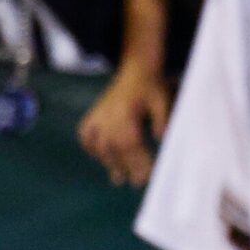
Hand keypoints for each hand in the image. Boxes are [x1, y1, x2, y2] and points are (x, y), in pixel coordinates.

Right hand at [78, 67, 170, 187]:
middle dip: (126, 167)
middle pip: (115, 148)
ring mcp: (98, 115)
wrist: (137, 67)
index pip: (131, 144)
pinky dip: (90, 146)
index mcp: (125, 112)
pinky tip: (101, 156)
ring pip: (100, 145)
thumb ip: (163, 119)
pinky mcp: (93, 113)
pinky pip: (86, 134)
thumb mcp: (163, 100)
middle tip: (137, 182)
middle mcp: (108, 115)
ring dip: (109, 162)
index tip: (147, 176)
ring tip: (119, 178)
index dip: (138, 162)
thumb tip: (160, 139)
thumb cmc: (152, 85)